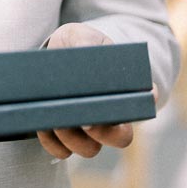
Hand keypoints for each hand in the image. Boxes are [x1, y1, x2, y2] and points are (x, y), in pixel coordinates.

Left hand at [37, 23, 134, 159]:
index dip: (143, 102)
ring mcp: (89, 132)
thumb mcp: (81, 36)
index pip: (144, 100)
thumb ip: (86, 42)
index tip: (130, 98)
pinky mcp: (64, 138)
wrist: (51, 57)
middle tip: (86, 120)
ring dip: (73, 139)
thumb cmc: (74, 45)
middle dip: (104, 132)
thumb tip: (86, 53)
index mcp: (124, 90)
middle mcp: (111, 117)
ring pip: (90, 149)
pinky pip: (62, 151)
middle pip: (121, 138)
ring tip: (56, 120)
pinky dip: (52, 142)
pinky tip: (42, 126)